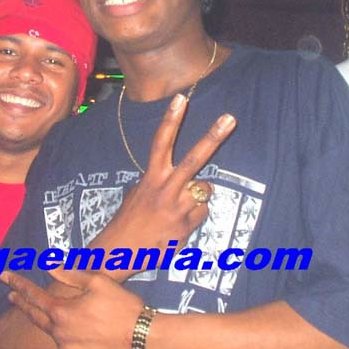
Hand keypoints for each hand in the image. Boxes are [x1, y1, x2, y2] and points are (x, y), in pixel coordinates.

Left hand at [3, 268, 142, 348]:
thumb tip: (49, 266)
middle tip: (11, 296)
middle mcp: (59, 335)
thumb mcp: (98, 282)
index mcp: (62, 313)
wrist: (143, 340)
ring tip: (66, 314)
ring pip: (56, 334)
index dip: (19, 285)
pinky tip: (84, 333)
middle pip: (36, 318)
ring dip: (56, 323)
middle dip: (22, 305)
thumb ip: (70, 275)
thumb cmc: (122, 306)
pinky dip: (70, 339)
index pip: (33, 296)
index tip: (5, 277)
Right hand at [96, 95, 235, 275]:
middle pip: (194, 159)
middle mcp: (165, 189)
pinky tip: (177, 225)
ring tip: (177, 208)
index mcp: (151, 177)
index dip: (171, 119)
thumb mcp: (137, 193)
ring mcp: (177, 208)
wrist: (119, 250)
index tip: (181, 98)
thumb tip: (184, 180)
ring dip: (197, 196)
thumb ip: (158, 182)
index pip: (160, 142)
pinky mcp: (185, 226)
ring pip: (204, 190)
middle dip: (213, 137)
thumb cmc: (129, 219)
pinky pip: (202, 213)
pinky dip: (194, 216)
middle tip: (229, 119)